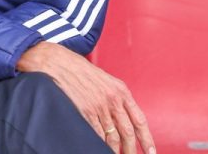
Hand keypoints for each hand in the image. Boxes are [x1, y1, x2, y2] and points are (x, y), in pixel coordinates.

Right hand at [16, 41, 154, 153]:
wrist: (56, 62)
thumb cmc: (77, 68)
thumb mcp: (103, 78)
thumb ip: (115, 96)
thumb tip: (123, 116)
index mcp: (120, 90)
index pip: (139, 119)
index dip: (147, 138)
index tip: (151, 151)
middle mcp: (112, 99)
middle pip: (128, 132)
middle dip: (132, 149)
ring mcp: (98, 106)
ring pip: (112, 137)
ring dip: (114, 149)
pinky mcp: (84, 111)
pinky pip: (96, 134)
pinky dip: (99, 143)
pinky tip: (99, 146)